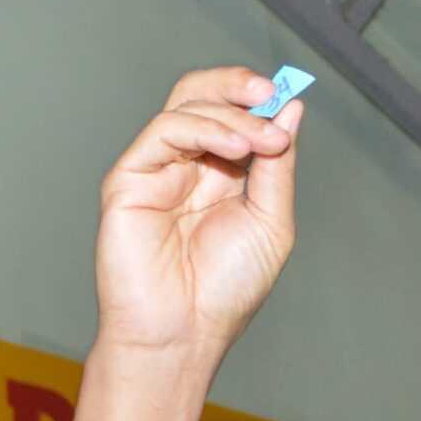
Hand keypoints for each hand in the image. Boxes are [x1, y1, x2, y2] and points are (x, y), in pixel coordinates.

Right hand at [94, 66, 300, 366]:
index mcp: (219, 176)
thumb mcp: (270, 222)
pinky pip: (163, 132)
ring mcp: (155, 170)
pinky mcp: (129, 179)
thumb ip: (277, 166)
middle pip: (202, 96)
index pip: (233, 115)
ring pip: (185, 106)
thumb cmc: (223, 292)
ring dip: (231, 114)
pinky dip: (204, 128)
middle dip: (238, 86)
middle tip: (271, 93)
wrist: (184, 334)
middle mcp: (185, 166)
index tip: (287, 97)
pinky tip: (236, 148)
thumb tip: (291, 109)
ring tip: (263, 140)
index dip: (259, 101)